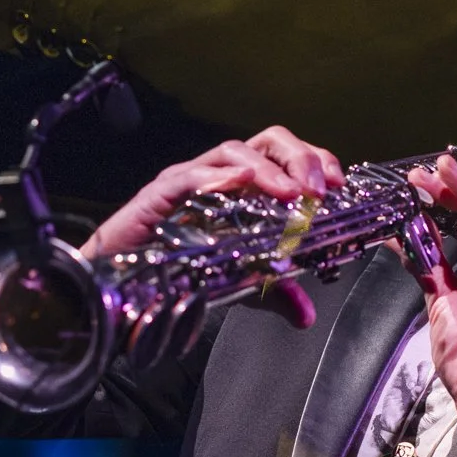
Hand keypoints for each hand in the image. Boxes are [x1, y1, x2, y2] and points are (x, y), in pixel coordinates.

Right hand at [81, 126, 343, 329]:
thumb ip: (273, 291)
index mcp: (243, 187)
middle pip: (267, 142)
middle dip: (300, 157)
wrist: (117, 279)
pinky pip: (190, 175)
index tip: (339, 185)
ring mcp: (190, 178)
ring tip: (290, 194)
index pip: (287, 158)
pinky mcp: (161, 192)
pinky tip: (238, 184)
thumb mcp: (237, 282)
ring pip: (234, 151)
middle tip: (319, 189)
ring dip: (268, 169)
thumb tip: (305, 314)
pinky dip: (218, 177)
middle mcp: (219, 174)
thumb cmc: (175, 268)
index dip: (316, 163)